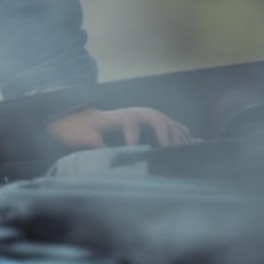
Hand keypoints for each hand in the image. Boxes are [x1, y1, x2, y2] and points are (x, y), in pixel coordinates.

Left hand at [47, 105, 190, 150]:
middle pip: (154, 115)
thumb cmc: (78, 129)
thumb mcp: (79, 135)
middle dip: (164, 130)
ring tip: (181, 149)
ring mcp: (141, 117)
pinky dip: (179, 130)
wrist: (75, 120)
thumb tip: (104, 150)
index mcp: (116, 116)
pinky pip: (168, 124)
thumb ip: (90, 140)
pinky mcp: (146, 125)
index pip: (131, 120)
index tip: (133, 149)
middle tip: (168, 149)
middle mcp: (132, 113)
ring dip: (174, 132)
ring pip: (164, 119)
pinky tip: (188, 141)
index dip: (133, 134)